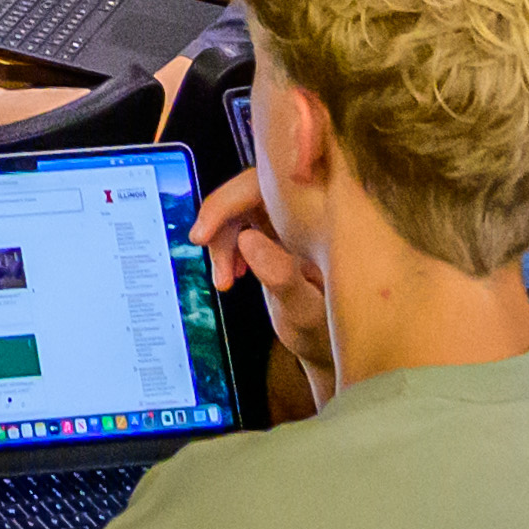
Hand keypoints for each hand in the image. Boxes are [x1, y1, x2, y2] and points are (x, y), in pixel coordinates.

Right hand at [188, 170, 332, 396]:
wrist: (325, 344)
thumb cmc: (326, 331)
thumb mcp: (306, 311)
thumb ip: (283, 277)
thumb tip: (247, 239)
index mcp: (322, 218)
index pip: (268, 184)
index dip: (229, 201)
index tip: (202, 235)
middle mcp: (306, 212)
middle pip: (249, 191)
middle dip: (221, 222)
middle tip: (207, 257)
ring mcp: (290, 221)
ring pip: (241, 208)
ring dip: (222, 240)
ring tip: (224, 282)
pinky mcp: (276, 232)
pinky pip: (242, 224)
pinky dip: (228, 247)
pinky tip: (232, 275)